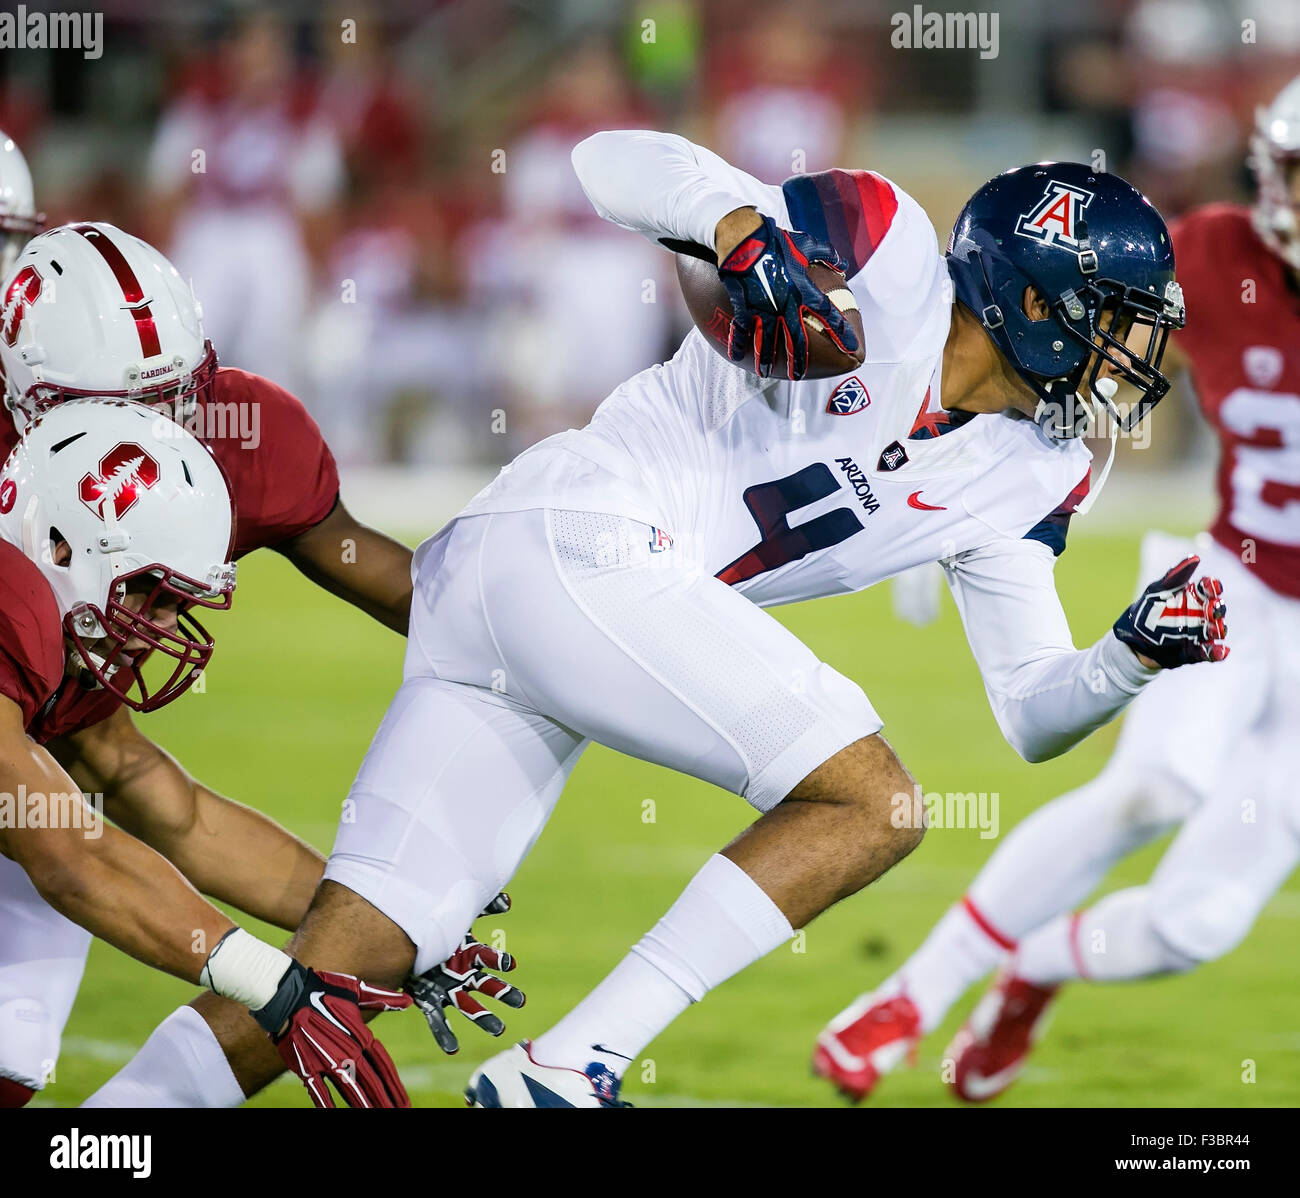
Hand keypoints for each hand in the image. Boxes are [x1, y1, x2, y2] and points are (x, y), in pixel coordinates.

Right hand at [251, 961, 412, 1107]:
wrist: (287, 995)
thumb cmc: (324, 989)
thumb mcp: (357, 989)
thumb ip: (383, 998)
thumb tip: (409, 1001)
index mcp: (360, 1035)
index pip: (382, 1065)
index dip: (394, 1084)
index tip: (404, 1100)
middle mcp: (346, 1051)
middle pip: (370, 1082)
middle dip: (385, 1100)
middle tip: (399, 1112)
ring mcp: (325, 1062)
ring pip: (350, 1090)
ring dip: (364, 1106)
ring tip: (377, 1116)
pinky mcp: (305, 1067)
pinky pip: (318, 1092)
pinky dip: (327, 1105)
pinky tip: (334, 1115)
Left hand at [407, 892, 524, 1053]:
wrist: (402, 942)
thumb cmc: (435, 929)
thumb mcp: (456, 915)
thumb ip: (480, 907)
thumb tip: (508, 902)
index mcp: (468, 954)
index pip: (487, 957)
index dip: (497, 961)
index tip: (508, 965)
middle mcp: (463, 974)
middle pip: (486, 985)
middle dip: (503, 992)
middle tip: (519, 1000)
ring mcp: (448, 990)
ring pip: (469, 1005)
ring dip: (484, 1017)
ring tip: (500, 1029)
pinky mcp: (430, 1002)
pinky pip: (438, 1020)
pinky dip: (445, 1034)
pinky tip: (452, 1049)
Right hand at [715, 209, 858, 379]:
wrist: (744, 238)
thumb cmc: (776, 240)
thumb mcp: (805, 244)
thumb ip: (826, 254)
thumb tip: (842, 262)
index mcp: (803, 289)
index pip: (827, 315)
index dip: (841, 331)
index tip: (851, 346)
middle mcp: (785, 303)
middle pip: (795, 338)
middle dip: (797, 359)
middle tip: (799, 376)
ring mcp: (763, 307)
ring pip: (767, 340)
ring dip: (766, 358)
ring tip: (765, 373)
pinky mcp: (744, 305)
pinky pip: (742, 329)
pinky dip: (739, 343)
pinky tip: (737, 356)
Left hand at [1113, 555, 1227, 668]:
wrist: (1134, 641)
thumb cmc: (1147, 611)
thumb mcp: (1157, 591)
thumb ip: (1176, 576)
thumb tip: (1195, 557)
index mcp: (1193, 597)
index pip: (1209, 588)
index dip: (1213, 586)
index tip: (1210, 585)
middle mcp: (1201, 614)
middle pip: (1217, 609)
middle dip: (1217, 608)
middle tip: (1212, 608)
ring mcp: (1200, 633)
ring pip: (1217, 630)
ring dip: (1218, 629)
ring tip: (1214, 629)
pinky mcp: (1197, 651)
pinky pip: (1210, 652)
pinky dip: (1217, 653)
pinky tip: (1221, 651)